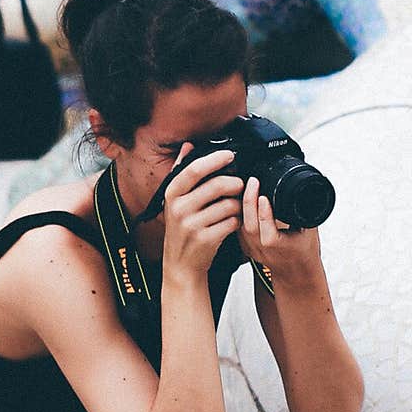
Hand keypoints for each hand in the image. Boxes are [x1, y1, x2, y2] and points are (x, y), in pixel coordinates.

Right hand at [160, 145, 242, 281]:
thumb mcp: (174, 201)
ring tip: (235, 206)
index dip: (215, 160)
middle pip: (216, 185)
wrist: (180, 265)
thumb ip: (181, 172)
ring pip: (228, 205)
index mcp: (172, 194)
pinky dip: (237, 221)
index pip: (194, 169)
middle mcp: (179, 209)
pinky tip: (233, 222)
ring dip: (237, 204)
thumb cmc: (181, 230)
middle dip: (234, 183)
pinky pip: (231, 222)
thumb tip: (187, 146)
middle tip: (240, 185)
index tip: (230, 155)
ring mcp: (192, 225)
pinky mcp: (205, 239)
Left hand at [238, 175, 322, 287]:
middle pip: (250, 226)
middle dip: (249, 201)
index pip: (267, 231)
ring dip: (242, 204)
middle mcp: (263, 250)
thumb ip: (306, 212)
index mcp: (279, 248)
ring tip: (247, 186)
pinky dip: (239, 212)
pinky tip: (240, 198)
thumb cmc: (304, 252)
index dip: (264, 213)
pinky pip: (238, 228)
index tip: (263, 195)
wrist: (295, 272)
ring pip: (241, 226)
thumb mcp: (310, 230)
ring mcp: (252, 249)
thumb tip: (308, 190)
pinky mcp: (245, 247)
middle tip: (253, 182)